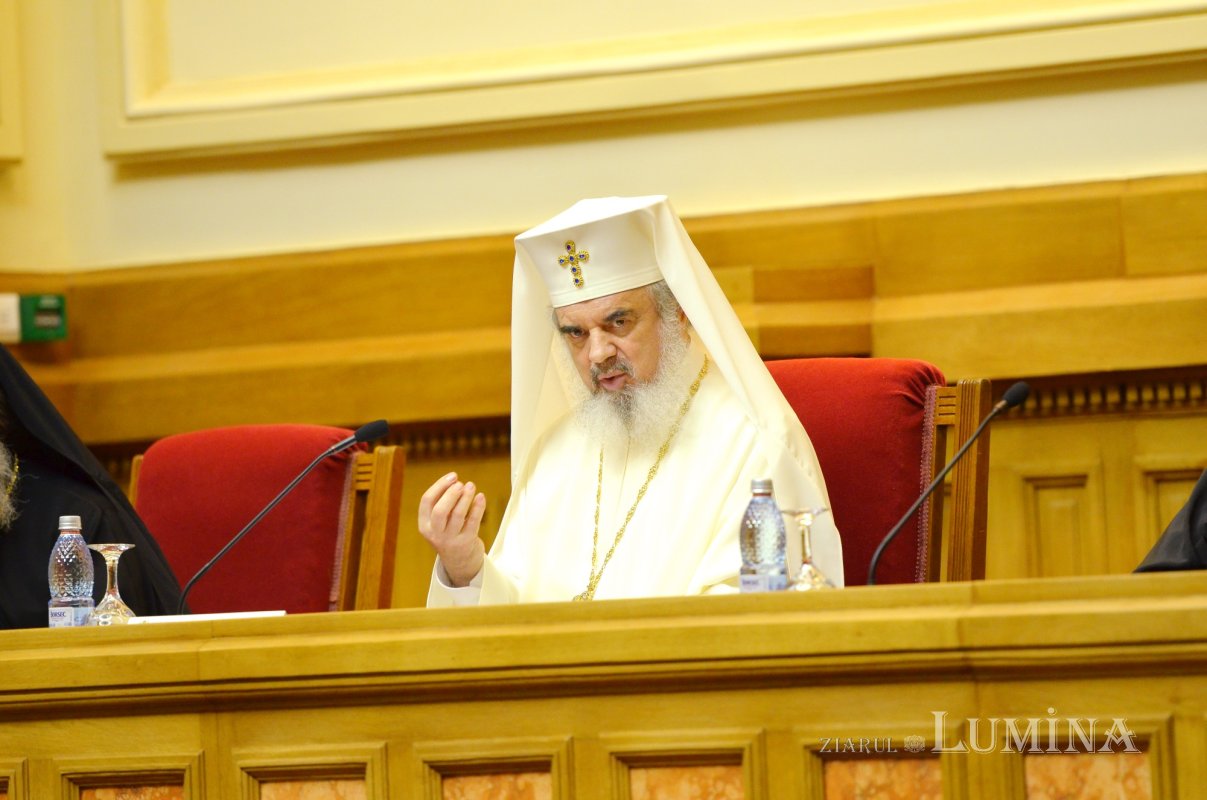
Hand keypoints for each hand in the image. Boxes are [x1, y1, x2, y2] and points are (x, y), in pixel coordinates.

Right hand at [418, 472, 486, 586]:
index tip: (453, 476)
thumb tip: (454, 480)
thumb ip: (442, 504)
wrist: (459, 562)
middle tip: (461, 484)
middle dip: (450, 494)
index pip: (426, 501)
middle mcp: (435, 533)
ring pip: (457, 515)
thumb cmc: (449, 533)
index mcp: (424, 525)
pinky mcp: (466, 542)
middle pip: (440, 510)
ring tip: (471, 485)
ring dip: (465, 498)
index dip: (439, 486)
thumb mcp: (438, 522)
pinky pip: (473, 522)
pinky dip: (478, 507)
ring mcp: (450, 540)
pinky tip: (481, 496)